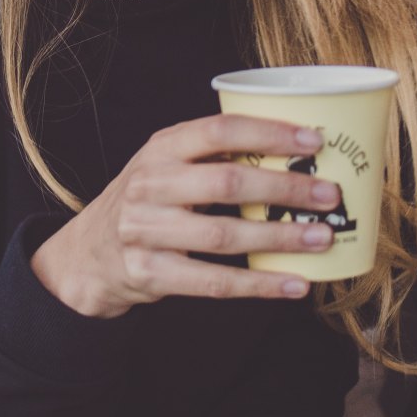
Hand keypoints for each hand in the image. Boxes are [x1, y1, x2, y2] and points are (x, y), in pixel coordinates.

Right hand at [29, 114, 338, 317]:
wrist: (87, 255)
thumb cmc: (146, 203)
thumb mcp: (166, 166)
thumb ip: (212, 156)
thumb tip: (296, 155)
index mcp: (160, 149)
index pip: (219, 131)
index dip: (270, 134)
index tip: (315, 141)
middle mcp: (150, 186)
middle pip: (227, 184)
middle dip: (285, 189)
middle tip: (328, 194)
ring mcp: (146, 232)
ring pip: (224, 236)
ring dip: (280, 239)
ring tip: (321, 238)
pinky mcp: (151, 274)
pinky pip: (215, 282)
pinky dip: (260, 285)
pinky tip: (295, 284)